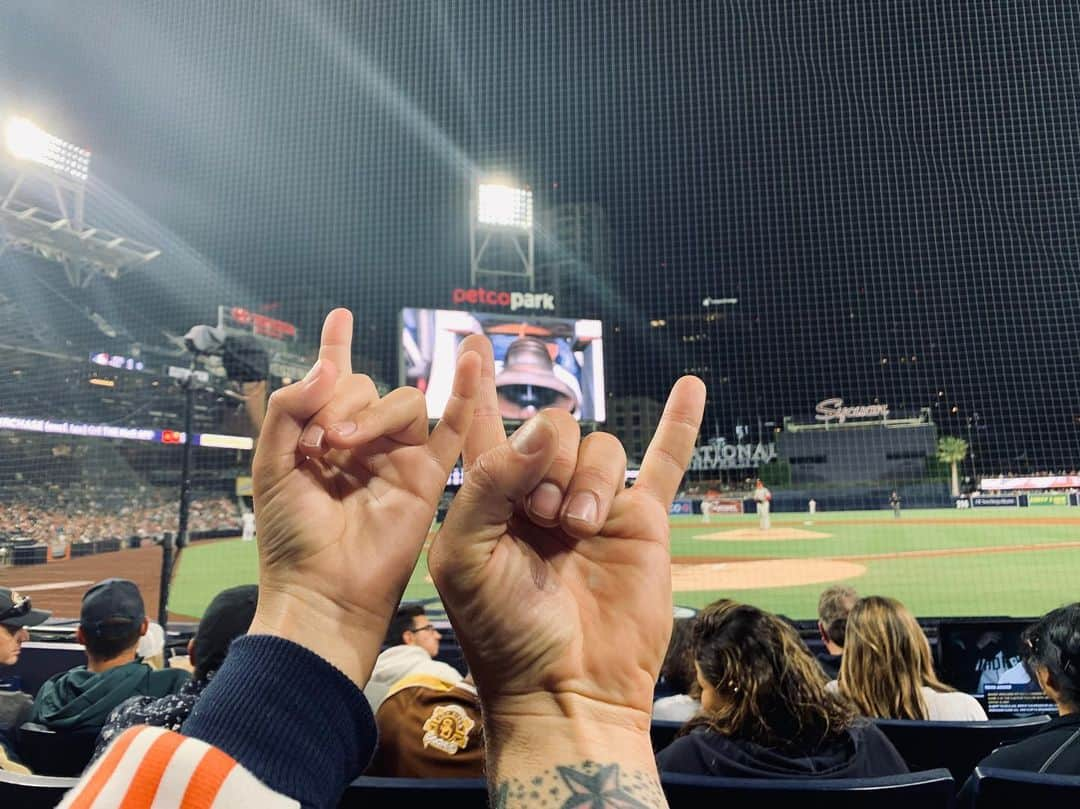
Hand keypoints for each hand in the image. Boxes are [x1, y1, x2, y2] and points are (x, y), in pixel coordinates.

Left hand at [248, 309, 478, 686]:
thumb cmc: (290, 536)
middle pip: (366, 387)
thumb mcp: (272, 465)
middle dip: (339, 401)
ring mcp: (398, 458)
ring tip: (342, 443)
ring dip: (373, 411)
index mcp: (323, 439)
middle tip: (319, 443)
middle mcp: (363, 443)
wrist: (321, 588)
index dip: (336, 348)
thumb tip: (328, 366)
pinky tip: (469, 360)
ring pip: (403, 403)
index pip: (334, 383)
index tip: (341, 317)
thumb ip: (290, 409)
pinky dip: (465, 394)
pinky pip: (453, 430)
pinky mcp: (428, 477)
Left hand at [429, 336, 704, 739]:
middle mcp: (543, 492)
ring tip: (578, 530)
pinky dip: (679, 426)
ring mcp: (595, 505)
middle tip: (542, 515)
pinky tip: (692, 386)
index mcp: (492, 496)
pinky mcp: (641, 523)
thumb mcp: (465, 556)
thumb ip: (489, 483)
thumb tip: (542, 424)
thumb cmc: (501, 631)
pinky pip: (665, 464)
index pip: (482, 424)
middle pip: (554, 427)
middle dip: (548, 461)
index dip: (474, 384)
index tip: (469, 343)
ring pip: (602, 447)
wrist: (565, 688)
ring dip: (590, 482)